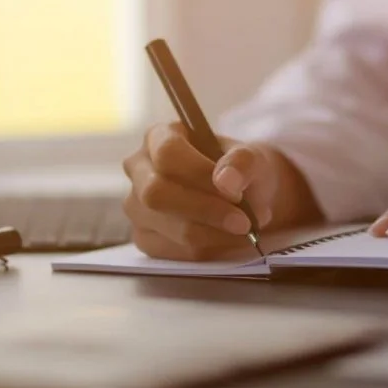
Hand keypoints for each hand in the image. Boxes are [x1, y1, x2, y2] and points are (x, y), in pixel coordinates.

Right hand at [122, 123, 320, 260]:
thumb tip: (226, 182)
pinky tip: (229, 241)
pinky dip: (206, 249)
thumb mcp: (250, 157)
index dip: (200, 173)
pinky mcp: (144, 237)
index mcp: (159, 137)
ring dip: (212, 233)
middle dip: (206, 211)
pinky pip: (171, 250)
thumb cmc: (240, 169)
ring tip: (246, 230)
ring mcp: (136, 205)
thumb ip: (241, 163)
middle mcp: (139, 169)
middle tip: (245, 223)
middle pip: (157, 193)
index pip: (167, 153)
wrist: (242, 195)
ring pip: (166, 225)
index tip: (235, 192)